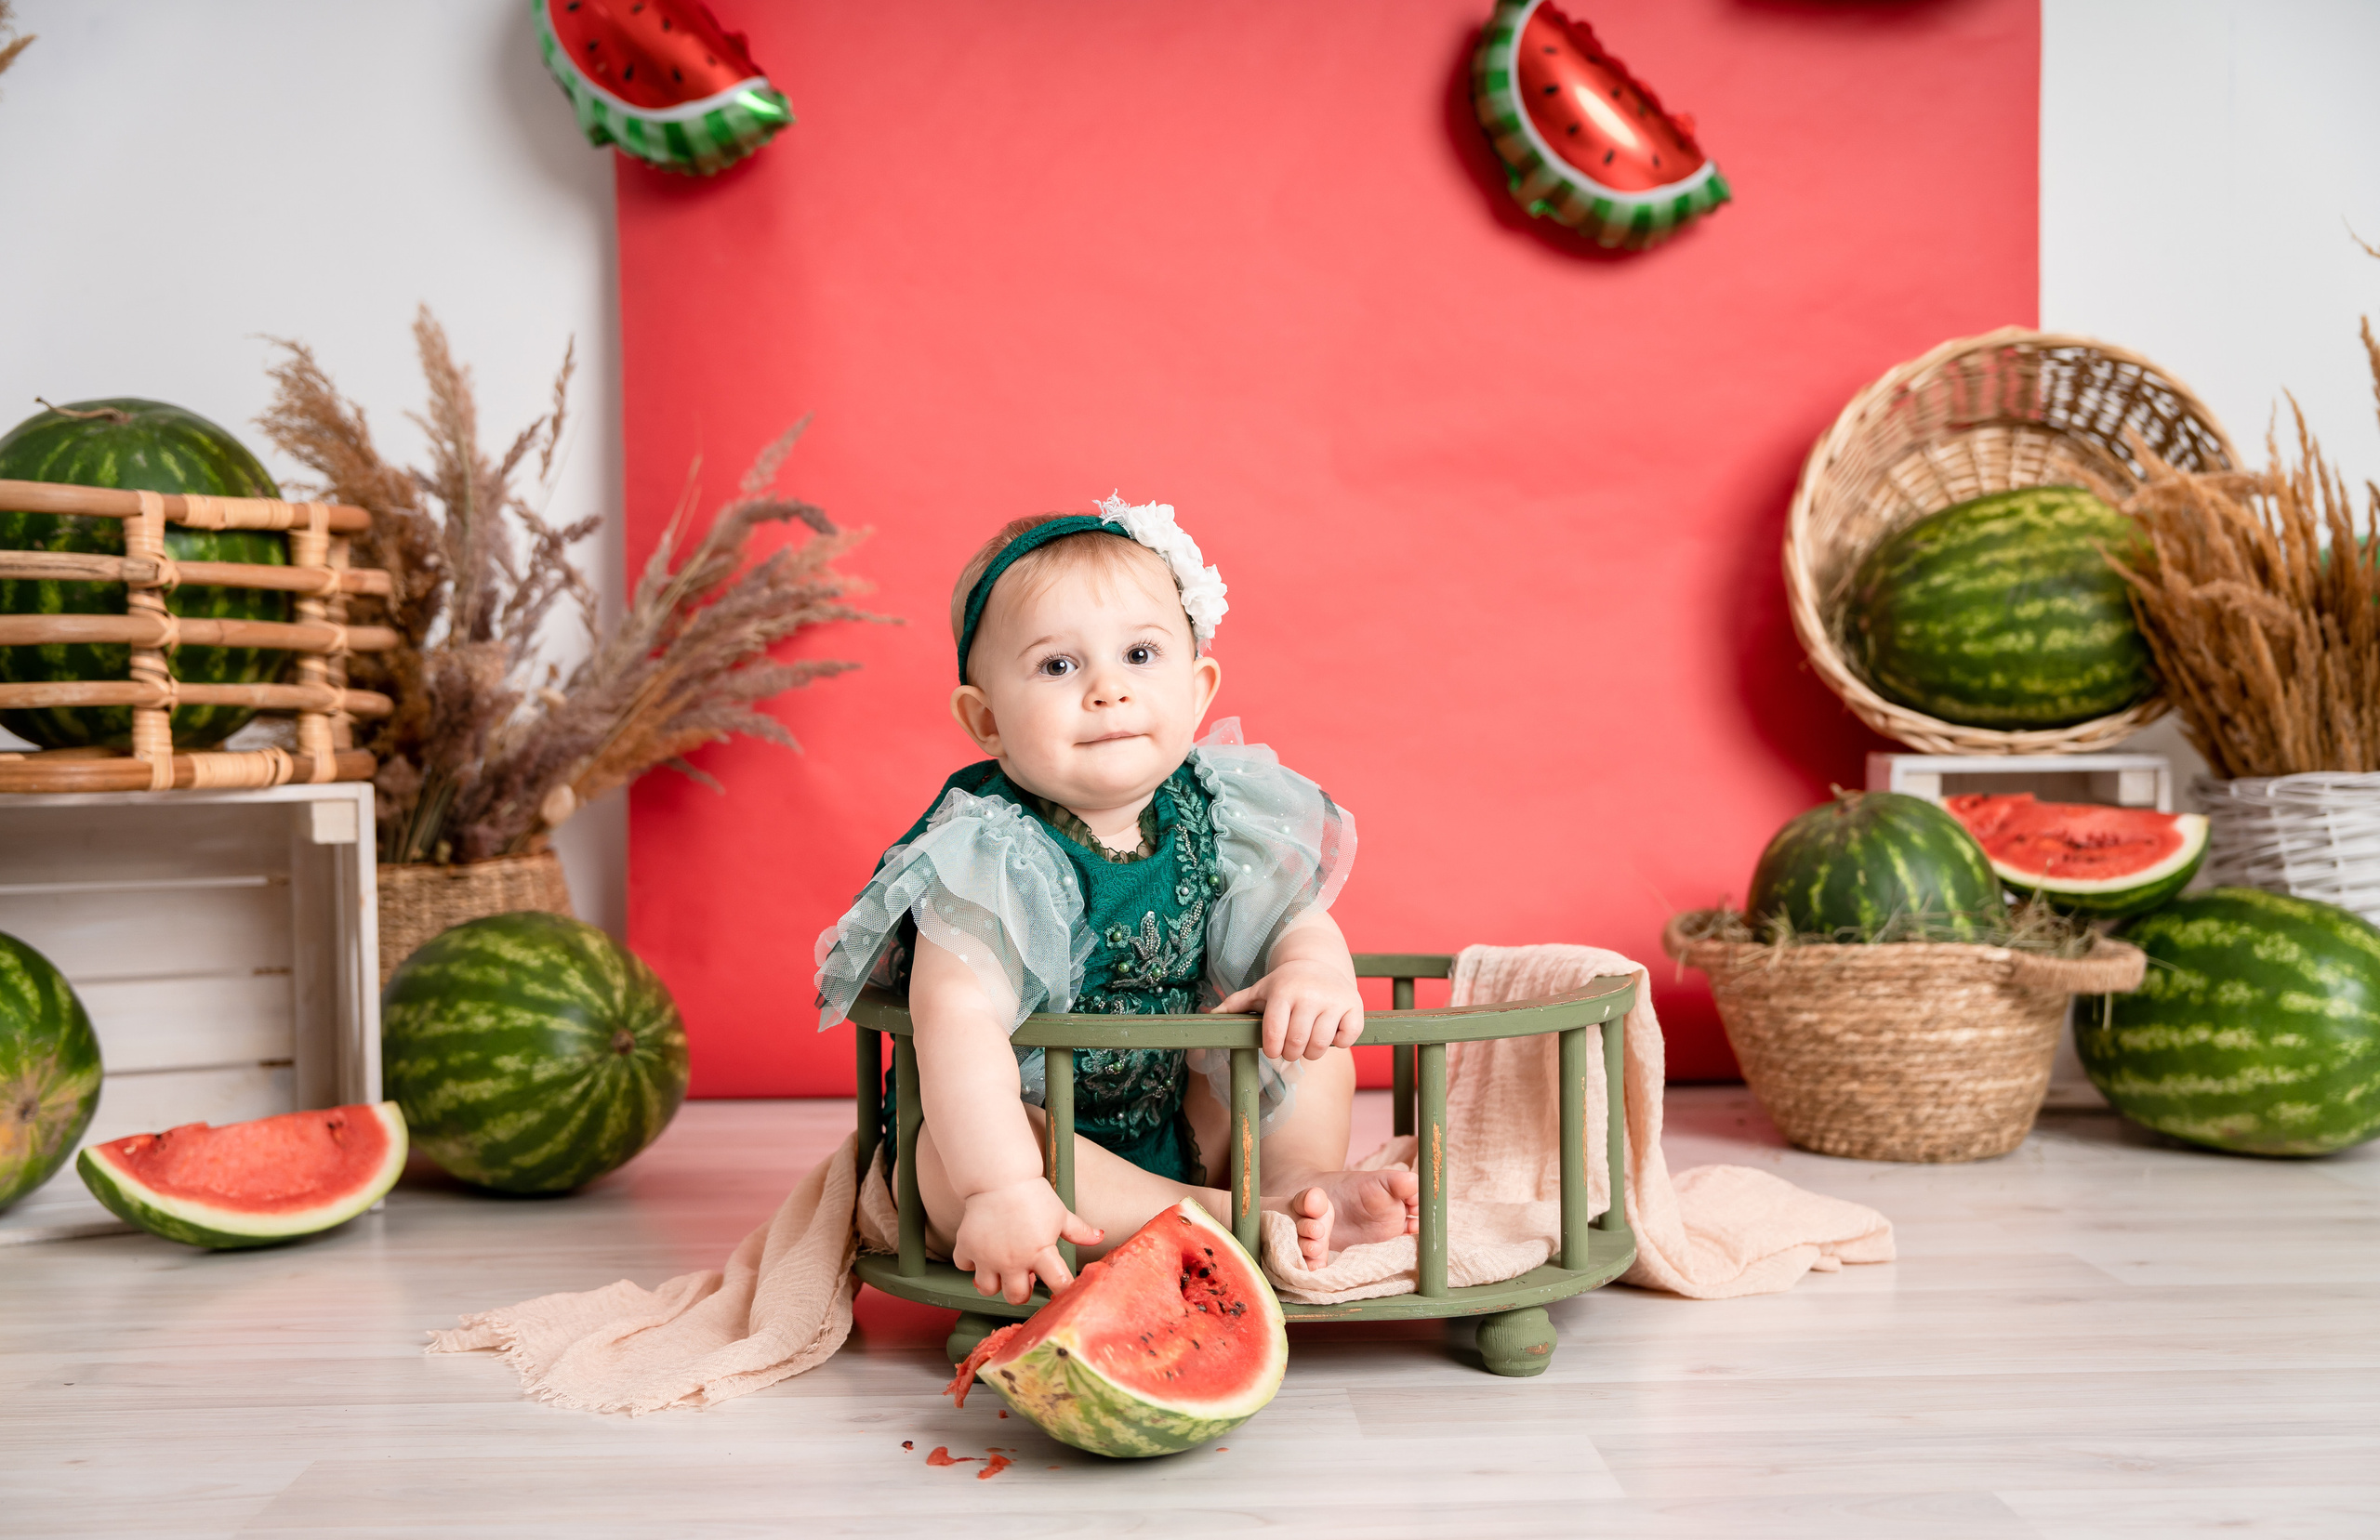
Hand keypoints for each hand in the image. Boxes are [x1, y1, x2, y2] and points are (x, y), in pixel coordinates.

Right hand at [950, 1177, 1104, 1305]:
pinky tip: (980, 1252)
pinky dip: (970, 1263)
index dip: (1062, 1288)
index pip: (1058, 1284)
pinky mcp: (967, 1247)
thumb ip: (1079, 1230)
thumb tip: (1101, 1237)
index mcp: (1041, 1252)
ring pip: (988, 1290)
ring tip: (1001, 1267)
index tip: (1059, 1285)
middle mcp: (1013, 1260)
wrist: (1000, 1176)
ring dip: (995, 1282)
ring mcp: (988, 1256)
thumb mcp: (1060, 1213)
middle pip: (1016, 1297)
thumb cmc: (1033, 1195)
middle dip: (1021, 1291)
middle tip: (1023, 1275)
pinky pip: (964, 1267)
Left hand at [1213, 958, 1364, 1060]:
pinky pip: (1347, 1039)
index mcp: (1284, 991)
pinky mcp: (1355, 1006)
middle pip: (1298, 1043)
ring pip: (1322, 1045)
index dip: (1273, 1049)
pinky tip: (1331, 1032)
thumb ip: (1235, 1004)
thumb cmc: (1284, 984)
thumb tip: (1209, 1017)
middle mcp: (1310, 993)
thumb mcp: (1259, 990)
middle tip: (1291, 1048)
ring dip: (1312, 1052)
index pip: (1274, 1034)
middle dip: (1291, 1053)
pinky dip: (1339, 1043)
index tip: (1274, 1050)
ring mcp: (1335, 999)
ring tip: (1308, 1042)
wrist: (1319, 961)